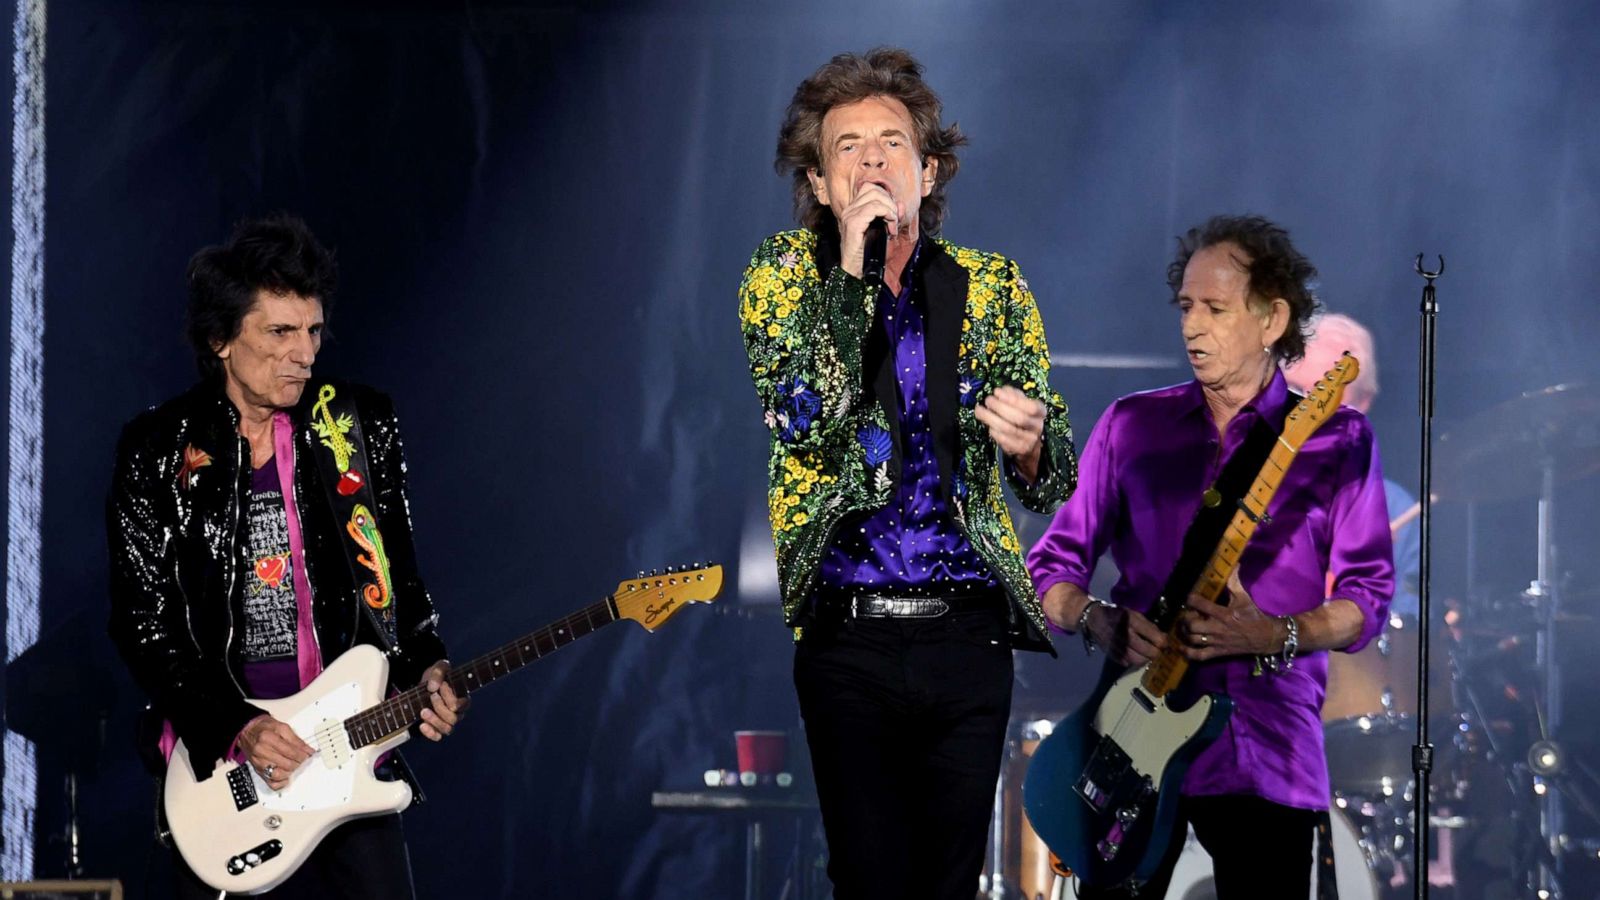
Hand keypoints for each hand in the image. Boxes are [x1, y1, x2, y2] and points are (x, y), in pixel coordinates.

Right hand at [239, 715, 314, 791]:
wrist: (248, 731)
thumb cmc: (264, 728)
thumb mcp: (282, 727)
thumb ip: (296, 739)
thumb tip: (308, 750)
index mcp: (268, 738)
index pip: (290, 751)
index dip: (302, 754)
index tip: (307, 754)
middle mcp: (261, 751)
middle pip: (285, 764)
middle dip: (298, 763)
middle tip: (302, 759)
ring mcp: (258, 763)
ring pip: (278, 775)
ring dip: (290, 772)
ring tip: (294, 766)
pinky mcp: (258, 770)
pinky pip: (270, 782)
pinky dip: (280, 782)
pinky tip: (285, 776)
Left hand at [417, 660, 466, 740]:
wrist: (425, 686)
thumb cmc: (437, 677)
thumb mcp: (439, 668)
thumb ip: (438, 673)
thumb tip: (433, 687)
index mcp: (462, 699)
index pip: (462, 705)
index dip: (451, 697)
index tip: (442, 686)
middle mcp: (457, 713)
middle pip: (453, 718)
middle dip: (440, 707)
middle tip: (432, 696)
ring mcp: (447, 722)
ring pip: (447, 729)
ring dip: (434, 720)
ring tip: (423, 711)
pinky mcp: (436, 728)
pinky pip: (437, 736)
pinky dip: (430, 732)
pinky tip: (422, 724)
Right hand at [835, 182, 901, 279]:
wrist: (855, 271)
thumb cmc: (868, 253)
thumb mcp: (884, 231)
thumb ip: (891, 215)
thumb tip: (900, 204)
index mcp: (854, 209)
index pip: (870, 188)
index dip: (886, 197)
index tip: (893, 214)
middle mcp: (849, 210)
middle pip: (873, 189)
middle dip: (889, 202)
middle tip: (894, 220)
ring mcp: (849, 215)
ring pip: (874, 196)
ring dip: (889, 209)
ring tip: (892, 225)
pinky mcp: (853, 224)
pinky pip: (873, 208)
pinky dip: (886, 214)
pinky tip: (889, 228)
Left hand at [974, 386, 1046, 479]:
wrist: (1028, 442)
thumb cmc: (1023, 417)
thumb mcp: (1022, 403)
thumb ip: (1013, 395)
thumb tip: (1001, 391)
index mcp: (1040, 412)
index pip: (1031, 407)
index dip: (1013, 399)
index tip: (997, 392)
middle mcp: (1037, 427)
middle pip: (1019, 418)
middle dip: (1000, 407)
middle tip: (988, 401)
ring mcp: (1029, 440)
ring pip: (1008, 429)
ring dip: (991, 418)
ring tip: (980, 411)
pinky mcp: (1018, 449)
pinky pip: (1003, 439)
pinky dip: (993, 431)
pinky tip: (989, 425)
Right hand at [1045, 585, 1166, 667]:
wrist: (1092, 618)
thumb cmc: (1116, 614)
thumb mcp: (1133, 613)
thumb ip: (1148, 625)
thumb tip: (1163, 638)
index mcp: (1132, 622)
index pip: (1155, 638)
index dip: (1164, 643)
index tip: (1165, 643)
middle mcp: (1125, 635)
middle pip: (1149, 652)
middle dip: (1156, 653)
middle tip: (1158, 651)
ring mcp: (1118, 646)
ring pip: (1138, 661)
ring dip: (1145, 659)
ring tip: (1146, 654)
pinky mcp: (1111, 653)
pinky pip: (1126, 663)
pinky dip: (1132, 661)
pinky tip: (1134, 654)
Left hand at [1178, 570, 1281, 661]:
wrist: (1266, 637)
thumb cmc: (1253, 615)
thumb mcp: (1244, 597)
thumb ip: (1234, 582)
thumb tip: (1234, 564)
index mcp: (1223, 613)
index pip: (1200, 604)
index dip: (1191, 599)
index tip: (1189, 597)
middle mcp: (1217, 628)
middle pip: (1192, 625)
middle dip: (1185, 619)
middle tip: (1187, 615)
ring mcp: (1217, 641)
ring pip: (1193, 639)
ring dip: (1185, 633)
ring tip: (1185, 627)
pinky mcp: (1218, 652)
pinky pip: (1199, 656)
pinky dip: (1188, 653)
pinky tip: (1182, 647)